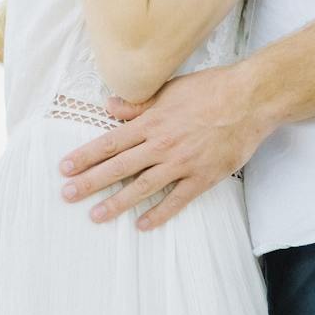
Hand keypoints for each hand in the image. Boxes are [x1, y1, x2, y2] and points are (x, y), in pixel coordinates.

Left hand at [58, 61, 271, 230]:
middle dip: (90, 181)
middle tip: (67, 195)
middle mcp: (161, 144)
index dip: (85, 156)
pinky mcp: (202, 177)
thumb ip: (139, 104)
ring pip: (142, 187)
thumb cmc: (211, 89)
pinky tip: (142, 225)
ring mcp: (181, 163)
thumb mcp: (170, 89)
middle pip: (119, 167)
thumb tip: (109, 107)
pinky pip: (176, 200)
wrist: (250, 99)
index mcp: (152, 122)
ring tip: (95, 215)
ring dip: (117, 203)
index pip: (110, 142)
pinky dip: (159, 214)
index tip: (65, 167)